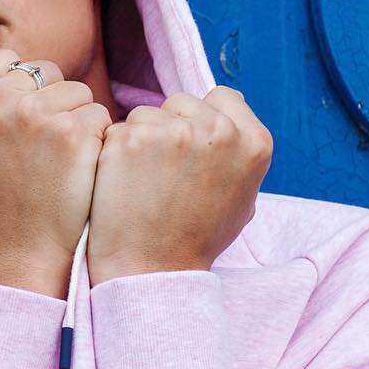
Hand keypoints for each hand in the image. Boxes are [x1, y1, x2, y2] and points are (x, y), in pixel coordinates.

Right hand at [0, 31, 111, 296]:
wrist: (15, 250)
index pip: (8, 61)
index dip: (19, 94)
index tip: (13, 133)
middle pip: (46, 72)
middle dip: (50, 103)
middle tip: (35, 151)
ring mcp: (31, 114)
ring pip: (76, 92)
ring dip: (75, 121)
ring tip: (55, 162)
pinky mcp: (70, 132)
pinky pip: (97, 115)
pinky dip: (96, 141)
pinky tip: (76, 170)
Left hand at [85, 87, 272, 283]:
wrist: (154, 271)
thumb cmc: (196, 238)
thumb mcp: (242, 197)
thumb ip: (238, 152)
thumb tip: (232, 115)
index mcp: (254, 142)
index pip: (223, 97)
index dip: (202, 119)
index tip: (190, 150)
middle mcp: (220, 131)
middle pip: (181, 102)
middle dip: (169, 127)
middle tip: (165, 174)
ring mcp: (176, 132)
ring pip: (147, 113)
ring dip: (141, 138)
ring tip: (146, 182)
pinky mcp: (134, 138)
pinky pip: (118, 129)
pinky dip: (114, 151)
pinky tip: (123, 183)